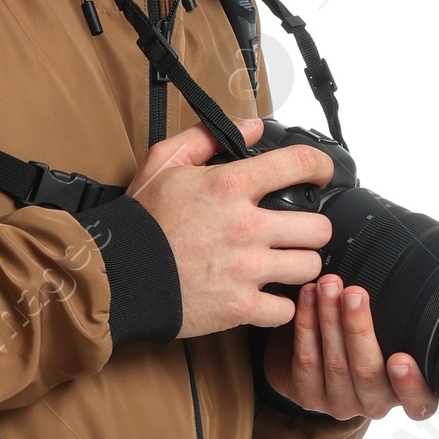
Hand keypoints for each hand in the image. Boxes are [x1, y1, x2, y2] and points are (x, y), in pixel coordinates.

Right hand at [126, 117, 339, 338]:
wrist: (115, 275)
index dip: (321, 167)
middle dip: (313, 229)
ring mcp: (245, 271)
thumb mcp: (164, 163)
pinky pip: (285, 310)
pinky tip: (267, 297)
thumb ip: (209, 137)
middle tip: (299, 233)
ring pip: (309, 268)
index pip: (299, 165)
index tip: (322, 175)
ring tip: (284, 266)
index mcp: (229, 187)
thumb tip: (252, 127)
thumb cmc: (139, 224)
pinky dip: (279, 307)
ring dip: (300, 267)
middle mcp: (246, 228)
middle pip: (318, 228)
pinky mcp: (239, 308)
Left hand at [262, 274, 436, 421]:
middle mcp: (374, 402)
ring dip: (331, 319)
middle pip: (368, 373)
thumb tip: (412, 271)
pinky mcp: (308, 396)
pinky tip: (308, 297)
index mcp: (403, 391)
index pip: (419, 402)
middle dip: (359, 329)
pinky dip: (306, 324)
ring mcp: (340, 403)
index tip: (401, 359)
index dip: (411, 384)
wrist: (309, 356)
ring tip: (328, 285)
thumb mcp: (387, 330)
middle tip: (355, 294)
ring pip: (335, 364)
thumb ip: (397, 319)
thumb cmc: (360, 336)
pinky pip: (306, 360)